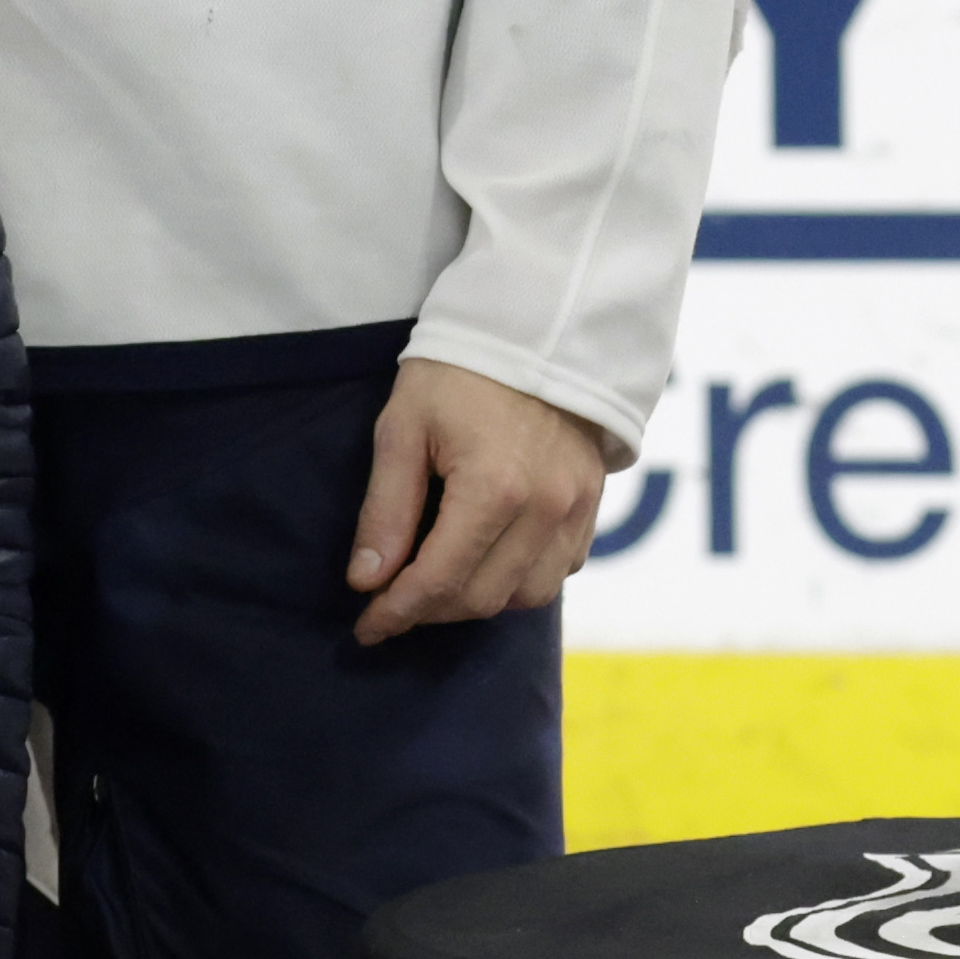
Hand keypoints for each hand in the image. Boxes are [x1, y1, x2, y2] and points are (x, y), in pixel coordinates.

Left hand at [345, 357, 611, 640]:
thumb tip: (367, 581)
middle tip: (392, 603)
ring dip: (478, 601)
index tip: (366, 627)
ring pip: (528, 596)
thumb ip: (387, 510)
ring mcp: (576, 508)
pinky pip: (560, 570)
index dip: (396, 613)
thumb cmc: (458, 372)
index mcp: (493, 487)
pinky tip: (489, 560)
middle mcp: (544, 507)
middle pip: (482, 598)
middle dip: (430, 612)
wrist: (537, 330)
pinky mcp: (593, 503)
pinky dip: (521, 580)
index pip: (438, 580)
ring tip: (440, 584)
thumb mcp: (404, 428)